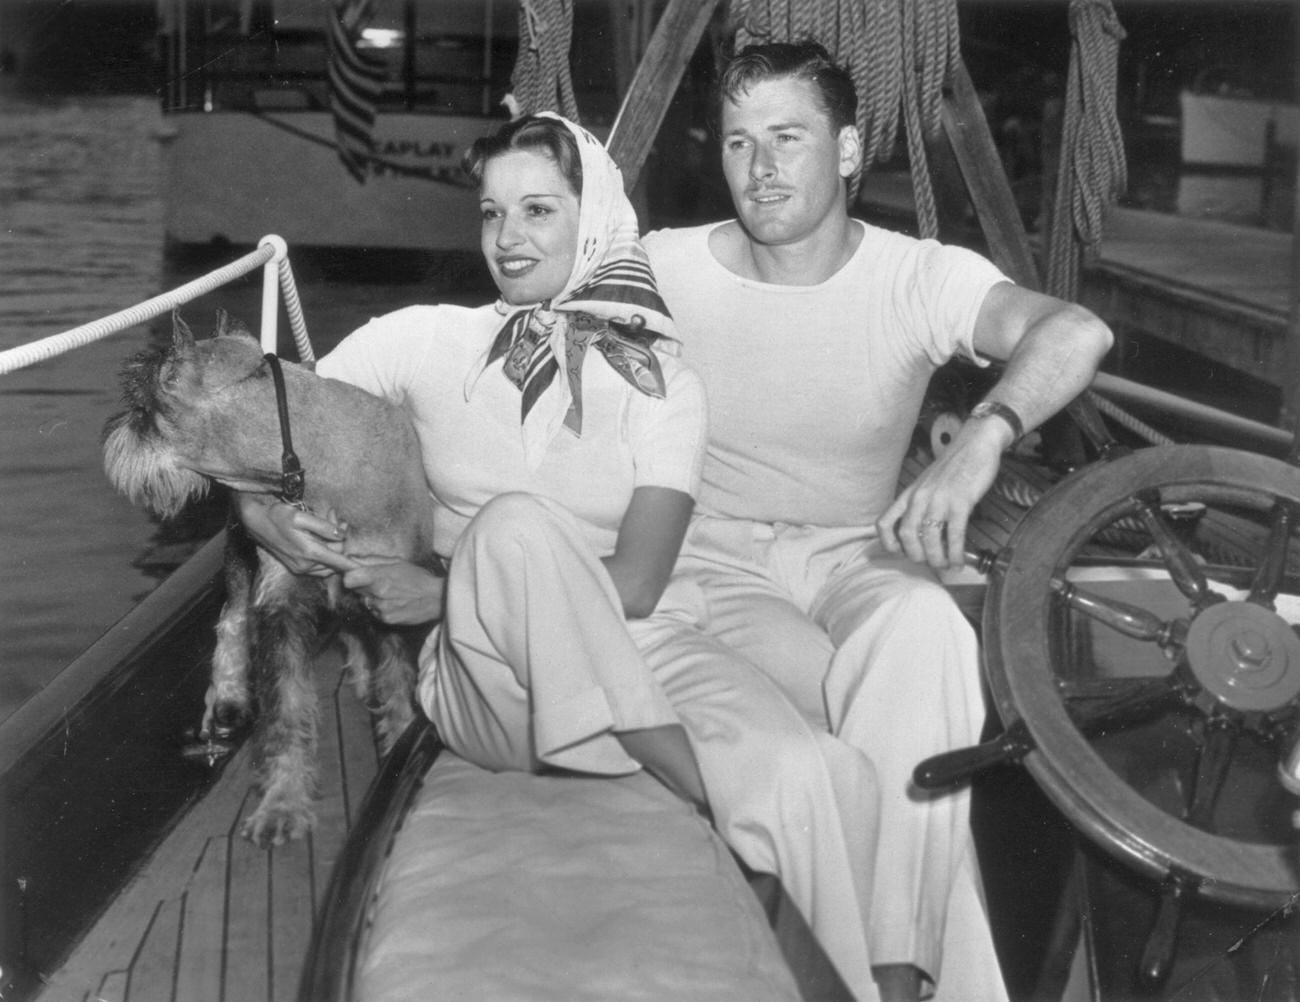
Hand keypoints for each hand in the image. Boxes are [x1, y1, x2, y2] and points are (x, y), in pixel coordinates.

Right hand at [234, 495, 355, 575]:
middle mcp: (306, 565)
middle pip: (335, 560)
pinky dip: (325, 555)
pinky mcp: (297, 568)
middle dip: (341, 542)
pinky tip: (321, 538)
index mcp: (310, 552)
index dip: (354, 566)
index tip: (367, 570)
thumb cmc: (278, 516)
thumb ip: (324, 527)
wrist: (255, 523)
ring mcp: (301, 569)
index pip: (339, 562)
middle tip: (337, 520)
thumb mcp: (302, 516)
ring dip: (334, 549)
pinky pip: (319, 566)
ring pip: (328, 565)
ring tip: (331, 525)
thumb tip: (342, 535)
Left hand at [342, 555, 445, 625]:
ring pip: (367, 603)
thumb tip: (354, 560)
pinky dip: (382, 609)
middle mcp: (378, 593)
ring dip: (375, 599)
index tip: (353, 577)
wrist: (436, 598)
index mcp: (380, 576)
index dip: (349, 578)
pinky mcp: (387, 619)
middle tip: (379, 584)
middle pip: (357, 591)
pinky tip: (396, 604)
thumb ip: (375, 562)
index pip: (349, 579)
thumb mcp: (398, 563)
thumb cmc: (419, 578)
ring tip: (392, 595)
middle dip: (364, 587)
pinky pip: (376, 613)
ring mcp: (382, 608)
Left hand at [876, 421, 1005, 569]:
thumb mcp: (927, 484)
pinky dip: (956, 552)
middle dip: (918, 556)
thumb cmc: (953, 467)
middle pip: (907, 536)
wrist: (975, 443)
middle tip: (930, 562)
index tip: (901, 552)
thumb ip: (920, 505)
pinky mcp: (960, 501)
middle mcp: (919, 497)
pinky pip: (954, 534)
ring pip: (930, 538)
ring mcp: (939, 499)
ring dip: (937, 558)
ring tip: (947, 565)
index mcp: (909, 494)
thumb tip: (923, 534)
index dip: (888, 543)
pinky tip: (960, 560)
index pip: (884, 523)